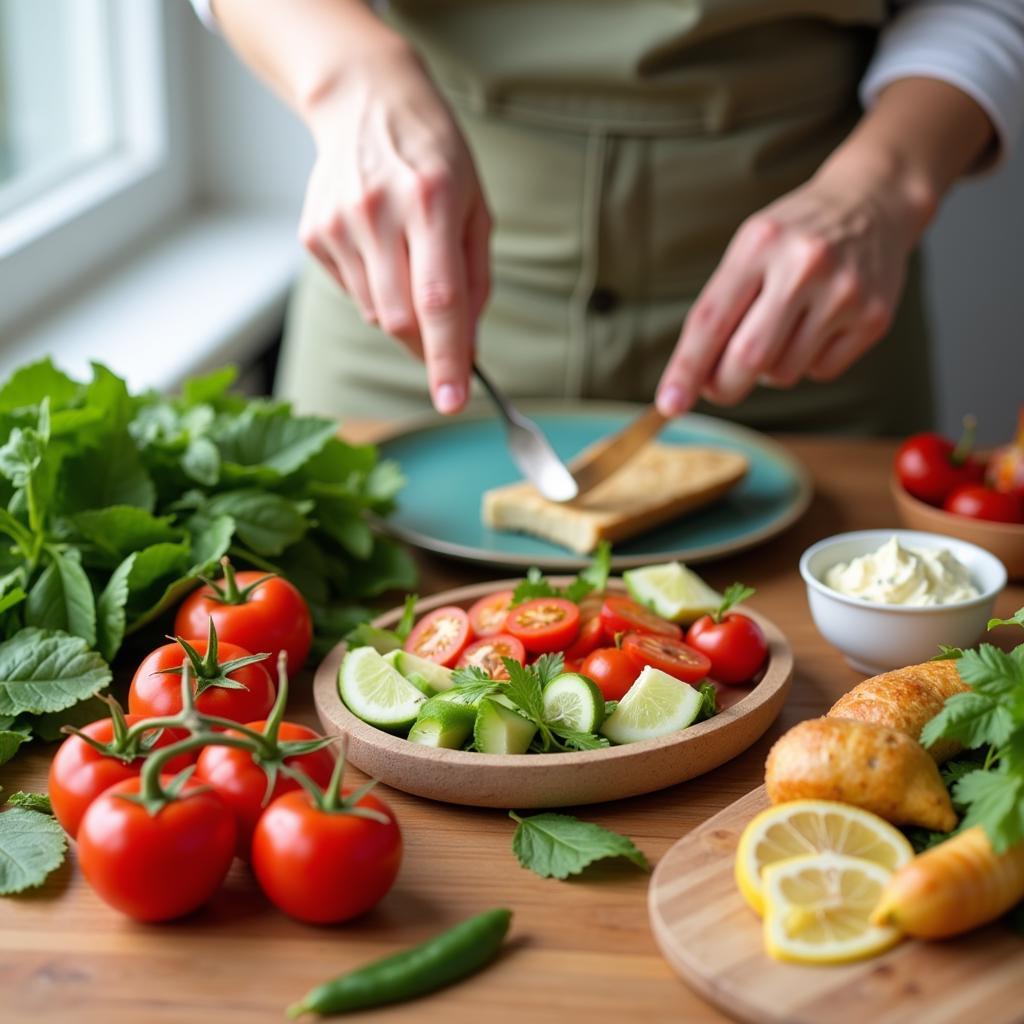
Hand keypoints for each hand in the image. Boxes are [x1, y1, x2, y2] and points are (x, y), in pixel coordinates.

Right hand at [299, 45, 489, 414]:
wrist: (364, 100)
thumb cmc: (434, 155)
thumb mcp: (475, 206)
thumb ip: (475, 280)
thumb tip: (467, 347)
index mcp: (430, 201)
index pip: (438, 301)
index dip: (446, 358)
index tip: (452, 400)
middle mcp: (377, 212)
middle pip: (399, 319)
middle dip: (427, 347)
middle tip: (445, 346)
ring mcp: (337, 224)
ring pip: (374, 313)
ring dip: (402, 315)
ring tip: (411, 264)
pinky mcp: (313, 234)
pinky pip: (352, 293)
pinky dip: (376, 292)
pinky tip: (381, 250)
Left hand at [655, 158, 927, 415]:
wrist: (873, 201)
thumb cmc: (794, 236)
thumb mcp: (750, 249)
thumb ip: (720, 308)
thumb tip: (694, 381)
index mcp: (760, 243)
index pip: (711, 320)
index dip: (686, 369)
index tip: (669, 404)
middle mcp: (804, 266)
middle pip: (748, 358)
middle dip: (724, 386)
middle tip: (718, 388)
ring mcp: (844, 293)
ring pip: (783, 373)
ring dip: (769, 370)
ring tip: (781, 331)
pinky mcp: (874, 317)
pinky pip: (821, 372)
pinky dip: (807, 364)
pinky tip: (816, 329)